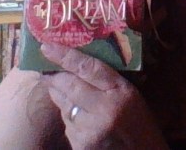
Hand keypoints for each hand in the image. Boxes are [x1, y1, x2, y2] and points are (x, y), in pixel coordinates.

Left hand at [41, 44, 167, 149]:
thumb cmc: (140, 122)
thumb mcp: (132, 95)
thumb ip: (107, 80)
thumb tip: (77, 63)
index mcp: (121, 91)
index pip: (88, 67)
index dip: (65, 55)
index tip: (46, 46)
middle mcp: (104, 109)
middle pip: (69, 84)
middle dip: (55, 76)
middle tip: (48, 69)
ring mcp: (91, 129)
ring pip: (63, 105)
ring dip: (61, 97)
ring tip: (68, 94)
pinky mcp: (81, 145)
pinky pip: (67, 124)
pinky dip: (69, 118)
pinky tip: (81, 119)